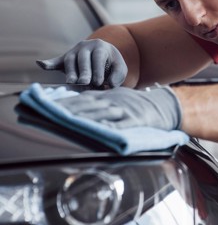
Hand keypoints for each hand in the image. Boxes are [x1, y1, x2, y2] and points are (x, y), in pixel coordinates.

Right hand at [37, 39, 126, 87]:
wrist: (102, 58)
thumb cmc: (112, 65)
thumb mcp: (119, 68)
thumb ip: (118, 74)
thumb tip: (110, 84)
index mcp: (100, 46)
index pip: (98, 57)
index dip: (97, 69)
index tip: (99, 82)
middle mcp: (85, 46)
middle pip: (82, 58)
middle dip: (83, 71)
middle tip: (85, 83)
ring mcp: (73, 51)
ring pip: (70, 60)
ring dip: (70, 72)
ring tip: (71, 82)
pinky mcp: (64, 59)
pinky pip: (55, 61)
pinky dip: (48, 63)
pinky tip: (40, 64)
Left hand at [55, 86, 181, 129]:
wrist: (162, 106)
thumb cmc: (134, 106)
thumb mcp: (116, 98)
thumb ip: (97, 102)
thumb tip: (73, 107)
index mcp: (108, 95)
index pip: (83, 98)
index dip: (66, 103)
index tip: (48, 108)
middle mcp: (114, 100)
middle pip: (89, 105)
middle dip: (69, 110)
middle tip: (51, 116)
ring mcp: (125, 110)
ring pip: (103, 113)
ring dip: (85, 117)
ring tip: (68, 122)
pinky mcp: (136, 120)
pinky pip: (123, 124)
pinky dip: (111, 127)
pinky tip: (101, 129)